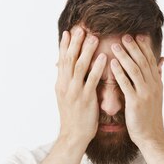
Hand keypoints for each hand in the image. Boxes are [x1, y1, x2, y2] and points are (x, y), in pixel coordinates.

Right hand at [54, 25, 107, 147]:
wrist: (73, 136)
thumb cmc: (74, 117)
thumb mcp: (66, 97)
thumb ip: (68, 83)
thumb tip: (69, 71)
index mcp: (61, 84)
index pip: (62, 60)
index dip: (65, 45)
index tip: (69, 31)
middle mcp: (65, 85)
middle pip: (69, 59)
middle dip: (75, 43)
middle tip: (81, 28)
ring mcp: (74, 92)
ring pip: (79, 66)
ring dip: (86, 50)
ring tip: (93, 37)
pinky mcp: (85, 99)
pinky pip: (92, 80)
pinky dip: (97, 68)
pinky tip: (103, 58)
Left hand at [109, 34, 163, 145]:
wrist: (151, 136)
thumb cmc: (150, 116)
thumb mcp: (157, 94)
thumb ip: (158, 76)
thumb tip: (163, 60)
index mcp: (157, 83)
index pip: (150, 60)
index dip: (144, 47)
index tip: (137, 35)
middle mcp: (153, 86)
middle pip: (143, 61)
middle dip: (133, 47)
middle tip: (124, 35)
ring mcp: (145, 93)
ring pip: (135, 70)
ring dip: (125, 56)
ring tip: (115, 46)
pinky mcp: (136, 102)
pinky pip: (127, 84)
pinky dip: (119, 73)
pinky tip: (112, 64)